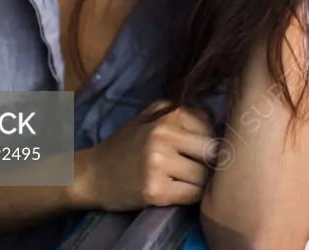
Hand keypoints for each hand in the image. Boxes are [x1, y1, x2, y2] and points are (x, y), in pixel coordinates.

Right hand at [71, 100, 218, 211]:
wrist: (92, 175)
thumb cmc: (125, 145)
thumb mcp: (149, 116)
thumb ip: (180, 112)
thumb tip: (216, 121)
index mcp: (167, 116)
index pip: (212, 130)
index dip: (211, 144)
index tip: (200, 153)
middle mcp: (163, 136)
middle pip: (213, 153)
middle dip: (210, 164)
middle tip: (199, 169)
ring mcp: (159, 164)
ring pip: (204, 177)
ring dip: (200, 182)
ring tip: (186, 180)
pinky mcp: (156, 191)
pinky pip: (193, 195)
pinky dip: (192, 196)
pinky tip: (179, 191)